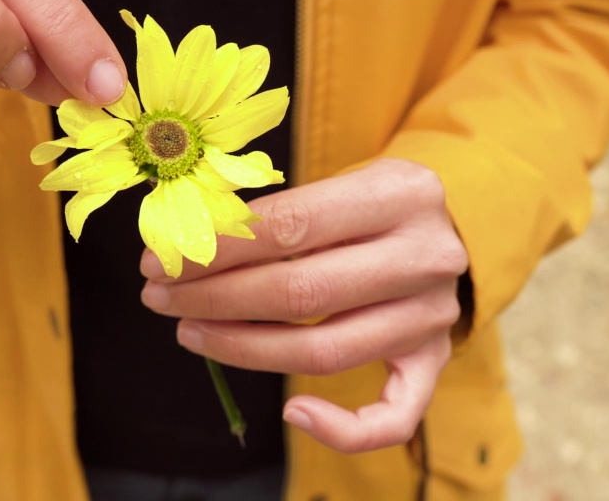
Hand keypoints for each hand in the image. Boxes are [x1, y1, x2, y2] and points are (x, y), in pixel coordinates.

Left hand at [139, 158, 467, 452]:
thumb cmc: (370, 201)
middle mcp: (427, 255)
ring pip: (326, 351)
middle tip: (160, 296)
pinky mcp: (436, 359)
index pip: (292, 225)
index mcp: (402, 193)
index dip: (216, 248)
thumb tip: (184, 246)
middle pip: (302, 292)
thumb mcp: (337, 179)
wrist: (449, 222)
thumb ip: (275, 210)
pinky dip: (341, 430)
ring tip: (190, 330)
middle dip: (215, 297)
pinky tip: (291, 410)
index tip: (159, 258)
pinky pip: (391, 419)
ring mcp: (434, 314)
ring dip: (244, 349)